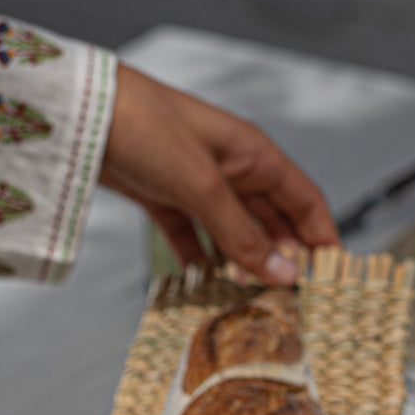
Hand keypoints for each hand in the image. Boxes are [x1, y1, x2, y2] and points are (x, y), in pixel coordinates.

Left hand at [101, 63, 338, 284]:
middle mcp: (231, 168)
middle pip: (271, 220)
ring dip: (241, 263)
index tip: (332, 276)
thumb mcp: (202, 187)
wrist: (82, 115)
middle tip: (289, 298)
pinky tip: (205, 282)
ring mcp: (197, 183)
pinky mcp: (164, 196)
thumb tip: (283, 273)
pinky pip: (192, 234)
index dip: (322, 236)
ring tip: (251, 299)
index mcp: (254, 154)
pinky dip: (200, 258)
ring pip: (232, 231)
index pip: (304, 199)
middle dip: (282, 257)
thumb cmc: (147, 128)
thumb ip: (242, 234)